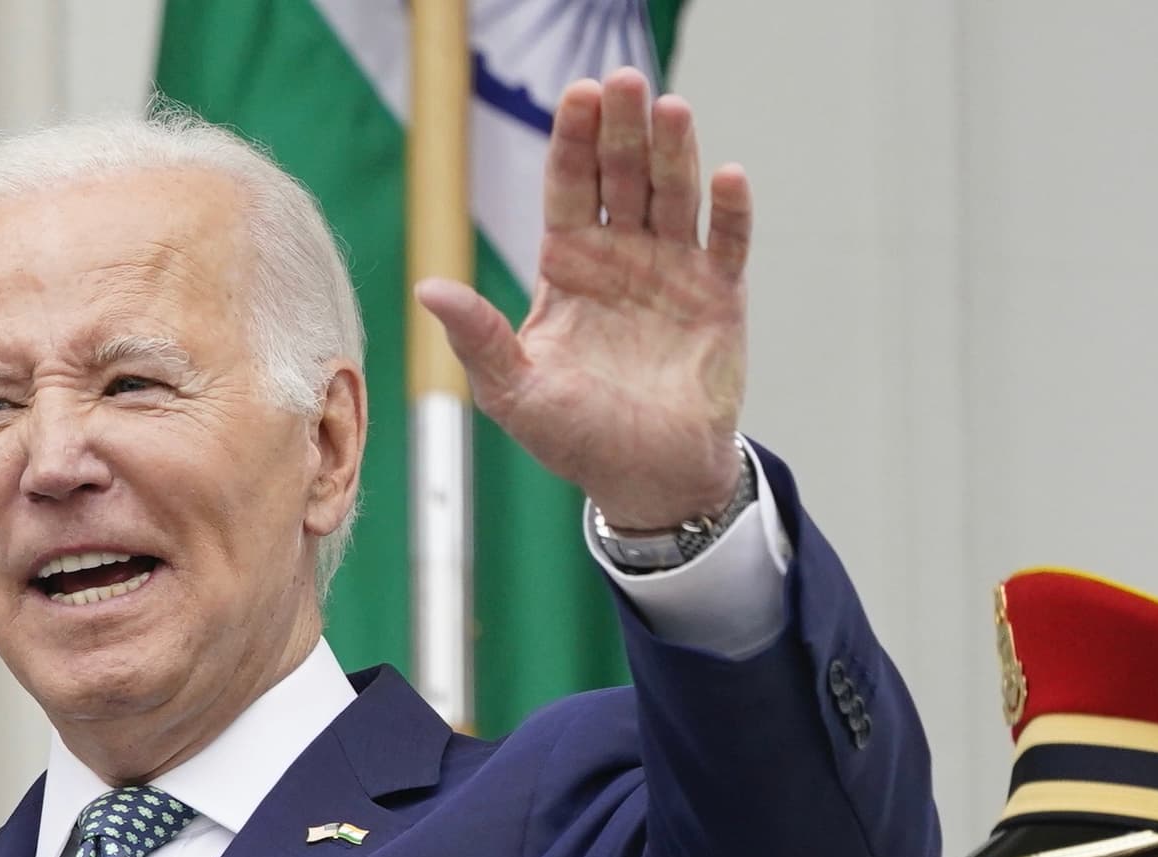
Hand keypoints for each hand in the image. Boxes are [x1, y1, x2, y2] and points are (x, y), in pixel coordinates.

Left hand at [416, 68, 748, 531]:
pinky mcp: (720, 296)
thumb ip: (478, 336)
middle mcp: (621, 257)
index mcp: (569, 268)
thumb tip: (427, 290)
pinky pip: (728, 243)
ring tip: (669, 108)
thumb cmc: (574, 435)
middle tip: (625, 80)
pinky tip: (726, 176)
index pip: (568, 189)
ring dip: (673, 151)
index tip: (576, 95)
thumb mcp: (513, 390)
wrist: (644, 476)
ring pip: (674, 195)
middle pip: (622, 177)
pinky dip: (730, 211)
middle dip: (622, 128)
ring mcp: (674, 271)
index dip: (572, 142)